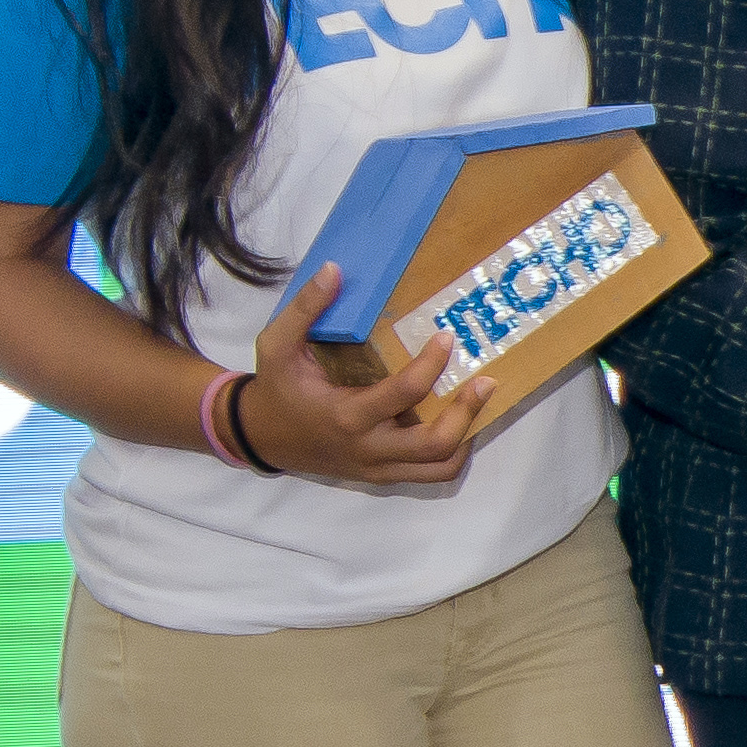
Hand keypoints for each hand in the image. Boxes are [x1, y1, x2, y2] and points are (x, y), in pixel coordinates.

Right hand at [237, 260, 486, 484]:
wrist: (261, 436)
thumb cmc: (276, 387)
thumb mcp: (277, 344)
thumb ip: (305, 308)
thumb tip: (335, 271)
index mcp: (346, 415)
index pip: (404, 393)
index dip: (432, 365)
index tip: (447, 338)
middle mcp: (368, 448)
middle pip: (434, 444)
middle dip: (466, 412)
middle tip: (485, 381)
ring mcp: (377, 467)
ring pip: (438, 468)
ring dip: (466, 436)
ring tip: (479, 402)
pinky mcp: (382, 474)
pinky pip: (429, 474)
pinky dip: (451, 453)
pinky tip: (460, 423)